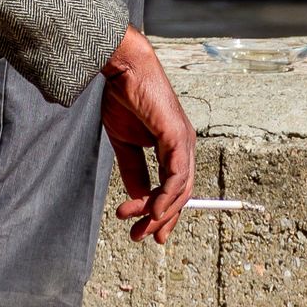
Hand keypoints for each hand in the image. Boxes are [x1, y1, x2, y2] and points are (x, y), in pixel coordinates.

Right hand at [100, 26, 195, 243]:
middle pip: (180, 195)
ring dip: (157, 212)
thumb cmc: (123, 97)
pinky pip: (176, 176)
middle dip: (160, 220)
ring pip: (179, 190)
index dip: (164, 214)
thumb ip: (134, 170)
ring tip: (136, 225)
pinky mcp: (177, 137)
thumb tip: (139, 198)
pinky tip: (153, 212)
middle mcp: (184, 146)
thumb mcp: (124, 142)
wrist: (122, 69)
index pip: (175, 189)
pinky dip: (166, 197)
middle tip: (140, 237)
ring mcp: (184, 142)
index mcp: (173, 147)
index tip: (148, 232)